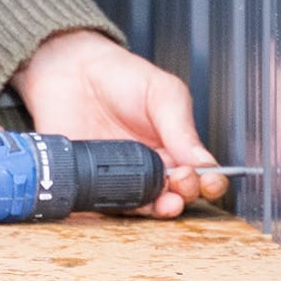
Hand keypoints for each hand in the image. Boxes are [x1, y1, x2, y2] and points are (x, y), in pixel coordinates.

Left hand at [11, 29, 223, 216]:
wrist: (71, 70)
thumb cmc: (120, 76)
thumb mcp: (163, 93)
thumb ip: (182, 128)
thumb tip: (206, 163)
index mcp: (175, 147)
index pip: (200, 175)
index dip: (209, 183)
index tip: (207, 181)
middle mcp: (151, 168)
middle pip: (177, 195)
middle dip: (184, 195)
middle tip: (181, 181)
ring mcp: (122, 178)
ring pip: (146, 206)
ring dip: (157, 209)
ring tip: (163, 200)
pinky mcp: (94, 184)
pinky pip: (108, 205)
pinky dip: (119, 208)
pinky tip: (126, 200)